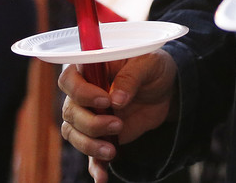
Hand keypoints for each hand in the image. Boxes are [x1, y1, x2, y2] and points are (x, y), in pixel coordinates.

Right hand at [59, 50, 177, 164]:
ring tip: (113, 150)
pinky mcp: (100, 136)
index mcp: (91, 69)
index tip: (105, 101)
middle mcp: (83, 94)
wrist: (166, 90)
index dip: (82, 93)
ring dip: (90, 145)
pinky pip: (89, 154)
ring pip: (73, 134)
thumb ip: (131, 76)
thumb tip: (117, 99)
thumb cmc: (153, 68)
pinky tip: (102, 178)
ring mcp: (89, 116)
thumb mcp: (148, 63)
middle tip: (118, 124)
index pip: (68, 80)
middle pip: (69, 112)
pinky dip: (94, 166)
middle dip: (91, 123)